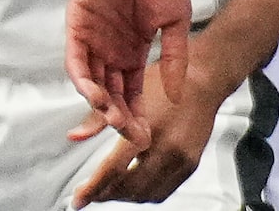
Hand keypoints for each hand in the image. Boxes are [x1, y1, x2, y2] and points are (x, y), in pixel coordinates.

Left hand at [66, 0, 193, 145]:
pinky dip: (85, 82)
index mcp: (134, 50)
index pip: (133, 91)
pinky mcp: (77, 30)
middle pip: (112, 93)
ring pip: (93, 84)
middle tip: (131, 136)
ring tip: (116, 120)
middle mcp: (111, 51)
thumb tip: (178, 94)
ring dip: (103, 105)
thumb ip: (175, 56)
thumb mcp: (176, 20)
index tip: (147, 136)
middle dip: (121, 117)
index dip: (138, 113)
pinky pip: (77, 63)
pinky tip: (98, 96)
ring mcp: (93, 42)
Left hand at [68, 59, 222, 204]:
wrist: (204, 80)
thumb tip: (74, 136)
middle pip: (128, 187)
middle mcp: (168, 148)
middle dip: (105, 194)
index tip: (78, 200)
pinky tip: (133, 186)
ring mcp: (181, 159)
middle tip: (91, 193)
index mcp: (149, 130)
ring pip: (145, 194)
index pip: (113, 170)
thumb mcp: (129, 95)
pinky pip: (163, 191)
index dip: (92, 189)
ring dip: (124, 196)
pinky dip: (144, 194)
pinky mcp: (191, 164)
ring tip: (110, 190)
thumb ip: (98, 119)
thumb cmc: (167, 83)